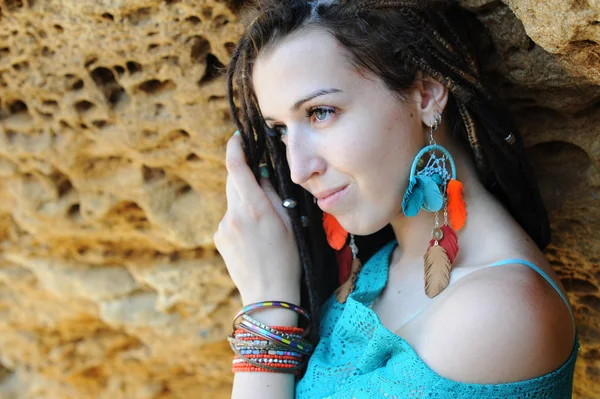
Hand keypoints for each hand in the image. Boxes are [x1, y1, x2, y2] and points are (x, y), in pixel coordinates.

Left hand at [213, 133, 300, 305]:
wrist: (268, 295)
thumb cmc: (288, 259)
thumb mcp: (290, 223)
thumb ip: (272, 194)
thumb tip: (260, 173)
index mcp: (255, 208)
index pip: (237, 167)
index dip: (235, 147)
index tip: (238, 137)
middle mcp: (234, 214)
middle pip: (233, 181)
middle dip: (244, 175)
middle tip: (260, 179)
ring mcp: (224, 227)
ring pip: (232, 200)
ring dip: (244, 200)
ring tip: (263, 223)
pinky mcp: (219, 238)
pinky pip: (230, 218)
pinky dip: (240, 218)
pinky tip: (254, 238)